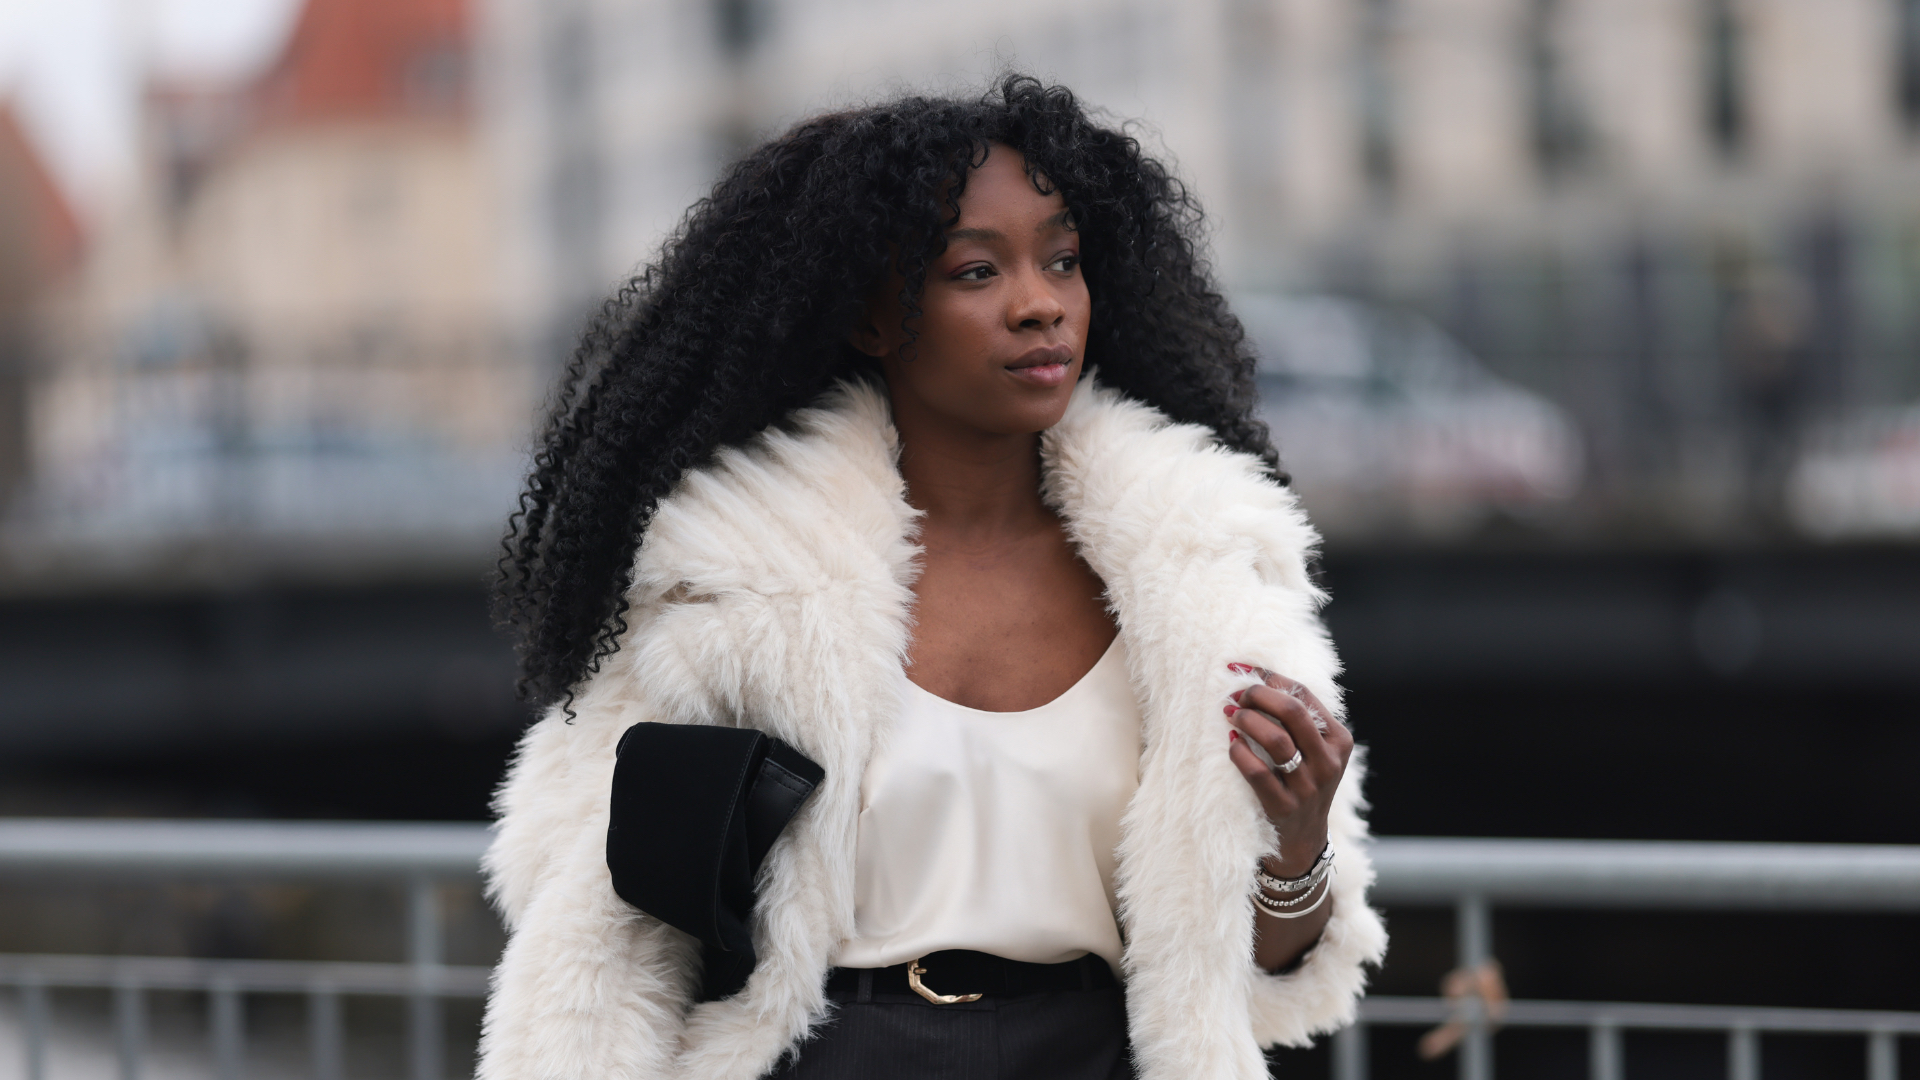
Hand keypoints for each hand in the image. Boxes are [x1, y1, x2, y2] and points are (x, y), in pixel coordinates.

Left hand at [1224, 664, 1353, 878]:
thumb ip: (1294, 719)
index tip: (1242, 670)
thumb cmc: (1300, 781)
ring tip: (1230, 715)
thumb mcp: (1312, 750)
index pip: (1304, 694)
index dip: (1270, 677)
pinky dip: (1240, 752)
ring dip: (1248, 720)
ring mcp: (1309, 786)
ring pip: (1276, 739)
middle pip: (1293, 711)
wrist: (1303, 839)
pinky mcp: (1285, 807)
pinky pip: (1258, 772)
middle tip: (1235, 695)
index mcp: (1338, 740)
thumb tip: (1253, 676)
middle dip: (1259, 695)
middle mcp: (1329, 762)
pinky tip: (1232, 744)